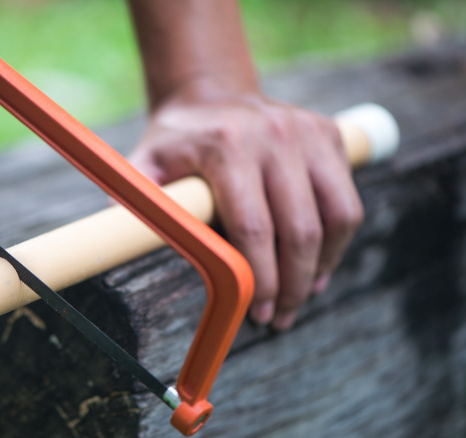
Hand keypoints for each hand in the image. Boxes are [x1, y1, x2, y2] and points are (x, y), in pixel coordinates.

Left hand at [129, 87, 362, 330]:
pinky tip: (317, 266)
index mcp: (228, 145)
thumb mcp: (146, 163)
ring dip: (321, 267)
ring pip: (337, 217)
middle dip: (292, 284)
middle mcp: (275, 134)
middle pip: (300, 229)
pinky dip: (336, 241)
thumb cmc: (176, 141)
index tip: (254, 311)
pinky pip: (346, 201)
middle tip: (279, 317)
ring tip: (301, 297)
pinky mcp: (331, 136)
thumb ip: (137, 202)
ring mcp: (308, 132)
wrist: (212, 94)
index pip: (253, 226)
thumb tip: (120, 250)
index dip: (258, 277)